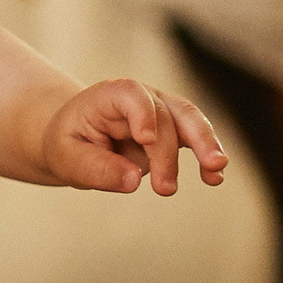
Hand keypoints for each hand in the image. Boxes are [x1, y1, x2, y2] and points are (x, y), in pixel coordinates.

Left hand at [43, 78, 227, 194]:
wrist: (79, 141)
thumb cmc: (71, 145)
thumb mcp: (68, 158)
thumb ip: (96, 169)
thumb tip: (133, 181)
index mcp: (108, 96)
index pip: (131, 94)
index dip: (142, 112)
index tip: (145, 139)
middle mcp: (141, 98)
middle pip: (165, 112)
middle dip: (169, 149)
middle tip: (165, 188)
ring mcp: (162, 112)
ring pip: (190, 120)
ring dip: (205, 145)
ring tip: (214, 173)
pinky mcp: (175, 131)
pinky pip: (197, 139)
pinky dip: (208, 158)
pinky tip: (214, 179)